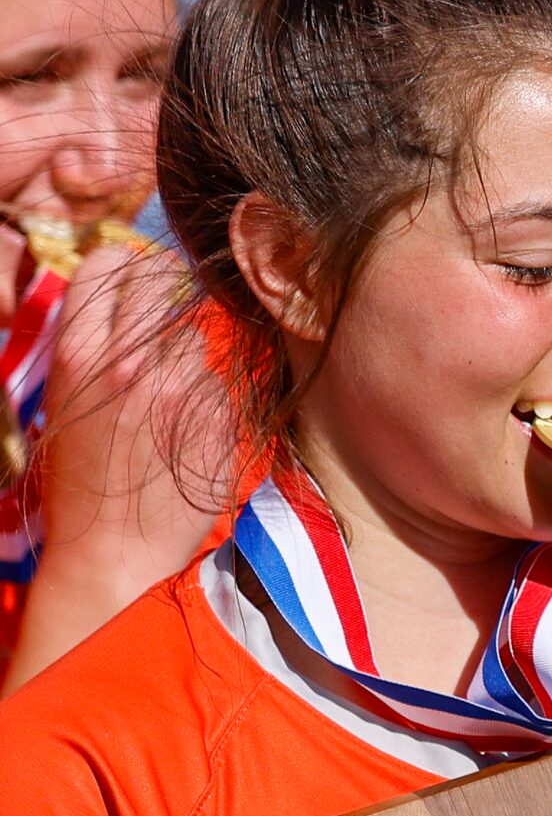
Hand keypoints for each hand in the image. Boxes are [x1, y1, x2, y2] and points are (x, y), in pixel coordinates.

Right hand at [43, 242, 228, 520]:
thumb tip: (122, 307)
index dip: (122, 266)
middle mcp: (132, 362)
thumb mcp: (65, 402)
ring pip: (199, 330)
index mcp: (79, 355)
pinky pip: (223, 377)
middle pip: (160, 279)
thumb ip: (93, 350)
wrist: (118, 549)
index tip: (130, 279)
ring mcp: (182, 388)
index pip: (106, 265)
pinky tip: (194, 418)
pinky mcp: (221, 416)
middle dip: (162, 287)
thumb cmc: (82, 482)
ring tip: (173, 383)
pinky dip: (213, 387)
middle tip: (163, 309)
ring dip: (191, 345)